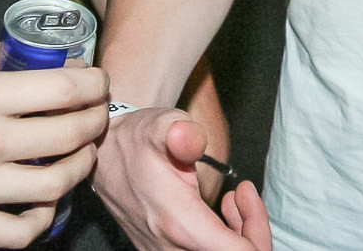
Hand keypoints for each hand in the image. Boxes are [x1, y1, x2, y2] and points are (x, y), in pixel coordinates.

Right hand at [0, 41, 108, 246]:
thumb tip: (28, 55)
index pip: (64, 89)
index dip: (93, 83)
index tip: (97, 82)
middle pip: (69, 135)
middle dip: (95, 121)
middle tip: (97, 115)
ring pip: (54, 184)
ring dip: (80, 167)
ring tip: (80, 155)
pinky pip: (18, 233)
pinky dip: (42, 220)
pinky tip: (45, 202)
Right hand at [94, 108, 270, 250]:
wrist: (104, 153)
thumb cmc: (136, 139)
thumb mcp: (162, 125)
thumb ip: (181, 132)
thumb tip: (192, 139)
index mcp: (178, 225)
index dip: (258, 233)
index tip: (248, 194)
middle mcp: (170, 248)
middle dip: (251, 229)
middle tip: (245, 193)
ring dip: (237, 233)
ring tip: (236, 198)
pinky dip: (223, 237)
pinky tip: (223, 209)